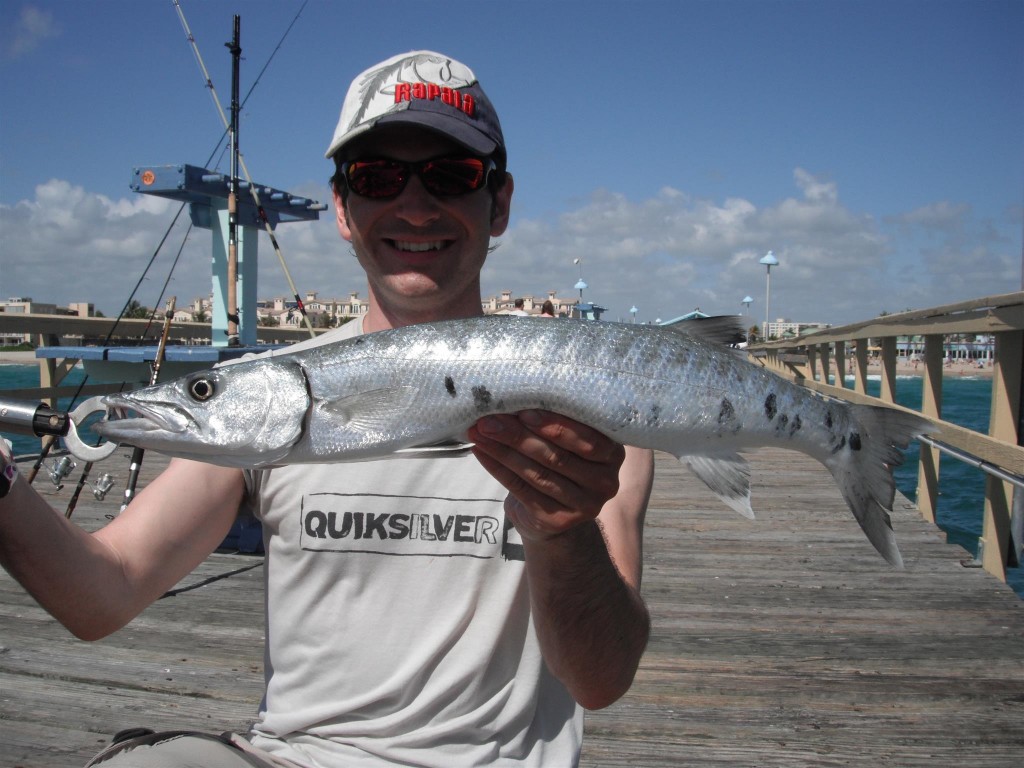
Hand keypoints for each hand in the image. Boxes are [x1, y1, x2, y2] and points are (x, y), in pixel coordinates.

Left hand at [468, 410, 625, 540]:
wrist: (556, 515)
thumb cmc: (560, 463)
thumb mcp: (568, 443)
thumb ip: (556, 424)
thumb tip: (514, 396)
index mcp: (612, 453)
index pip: (586, 438)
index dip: (553, 425)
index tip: (522, 410)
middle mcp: (605, 481)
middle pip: (557, 456)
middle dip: (519, 436)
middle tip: (488, 421)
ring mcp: (585, 505)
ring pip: (537, 474)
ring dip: (503, 451)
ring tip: (479, 433)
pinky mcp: (559, 520)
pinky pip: (523, 490)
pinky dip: (499, 469)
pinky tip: (482, 452)